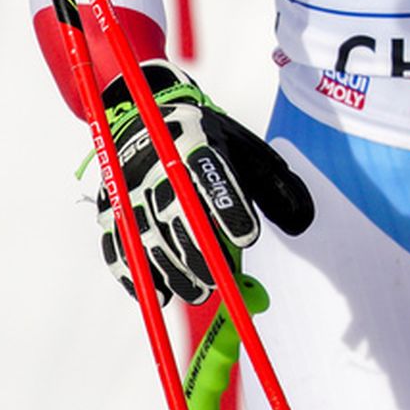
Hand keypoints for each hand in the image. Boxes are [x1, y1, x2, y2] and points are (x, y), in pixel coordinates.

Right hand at [95, 63, 314, 305]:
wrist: (145, 115)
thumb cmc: (206, 139)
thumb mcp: (243, 147)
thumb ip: (273, 182)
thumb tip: (300, 220)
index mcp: (194, 138)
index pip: (211, 174)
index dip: (229, 207)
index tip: (248, 237)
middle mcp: (155, 161)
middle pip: (174, 210)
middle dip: (197, 249)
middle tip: (217, 280)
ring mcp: (126, 184)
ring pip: (145, 233)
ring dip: (170, 269)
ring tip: (197, 293)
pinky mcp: (109, 205)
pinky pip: (115, 244)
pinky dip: (133, 275)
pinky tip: (159, 294)